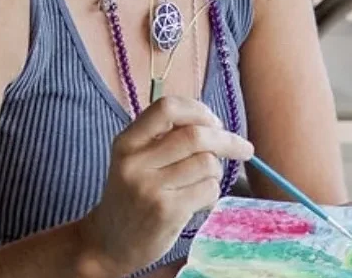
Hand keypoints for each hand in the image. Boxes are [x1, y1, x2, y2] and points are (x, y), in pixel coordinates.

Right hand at [76, 97, 253, 276]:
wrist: (108, 243)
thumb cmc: (133, 195)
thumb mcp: (136, 159)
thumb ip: (166, 138)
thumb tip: (214, 123)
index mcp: (127, 142)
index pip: (167, 108)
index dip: (198, 110)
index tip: (214, 122)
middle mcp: (135, 162)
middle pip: (196, 135)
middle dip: (227, 140)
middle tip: (243, 148)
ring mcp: (150, 187)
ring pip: (207, 163)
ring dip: (216, 172)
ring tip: (203, 182)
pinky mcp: (166, 211)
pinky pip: (209, 189)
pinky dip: (212, 193)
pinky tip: (197, 202)